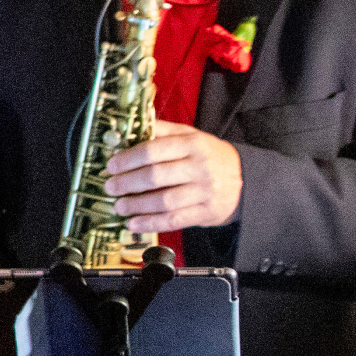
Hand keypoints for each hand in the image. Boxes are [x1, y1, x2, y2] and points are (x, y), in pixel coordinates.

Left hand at [105, 119, 243, 231]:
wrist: (245, 179)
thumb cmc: (209, 156)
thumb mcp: (191, 136)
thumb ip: (162, 131)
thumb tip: (127, 131)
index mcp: (193, 144)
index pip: (153, 150)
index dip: (128, 159)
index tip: (112, 165)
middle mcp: (199, 167)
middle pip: (156, 176)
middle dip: (127, 183)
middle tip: (110, 187)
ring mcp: (204, 192)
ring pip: (164, 201)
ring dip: (136, 206)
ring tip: (120, 206)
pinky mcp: (206, 212)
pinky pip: (174, 220)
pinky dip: (151, 223)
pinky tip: (134, 223)